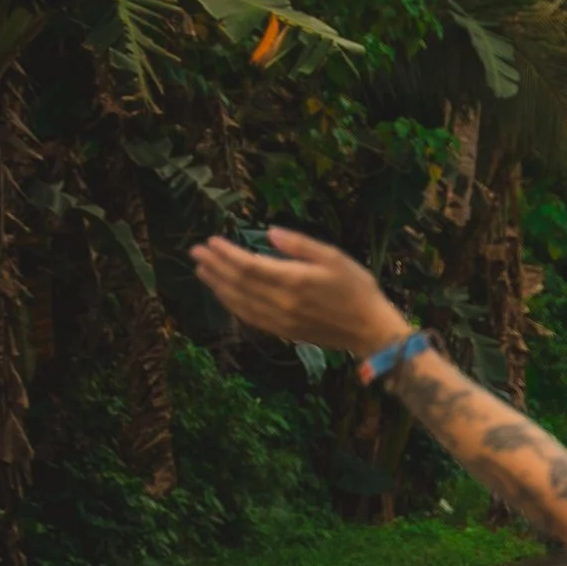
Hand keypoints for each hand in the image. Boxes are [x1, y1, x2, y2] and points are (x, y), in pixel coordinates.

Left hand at [189, 225, 412, 366]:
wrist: (370, 329)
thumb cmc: (357, 288)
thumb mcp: (334, 257)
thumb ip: (300, 244)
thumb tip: (269, 233)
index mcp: (294, 280)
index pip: (249, 266)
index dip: (226, 254)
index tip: (211, 242)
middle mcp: (282, 302)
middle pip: (239, 284)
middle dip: (215, 267)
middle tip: (196, 253)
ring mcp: (281, 320)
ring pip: (240, 303)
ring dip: (218, 287)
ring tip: (202, 272)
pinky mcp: (284, 331)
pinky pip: (250, 318)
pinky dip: (233, 305)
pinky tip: (224, 296)